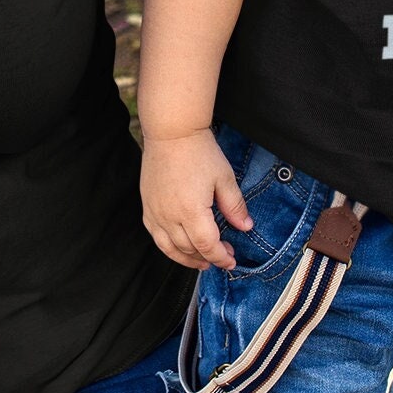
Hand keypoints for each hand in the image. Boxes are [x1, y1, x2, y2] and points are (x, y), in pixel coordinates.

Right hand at [141, 129, 251, 271]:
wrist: (171, 132)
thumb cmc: (198, 151)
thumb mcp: (224, 178)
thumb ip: (235, 206)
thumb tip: (246, 227)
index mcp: (191, 210)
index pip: (207, 245)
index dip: (220, 257)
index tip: (231, 260)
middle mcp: (170, 215)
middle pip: (189, 249)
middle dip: (208, 257)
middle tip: (223, 255)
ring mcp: (155, 212)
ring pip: (169, 248)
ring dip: (187, 258)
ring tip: (201, 261)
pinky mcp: (147, 206)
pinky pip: (156, 236)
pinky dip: (169, 246)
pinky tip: (179, 246)